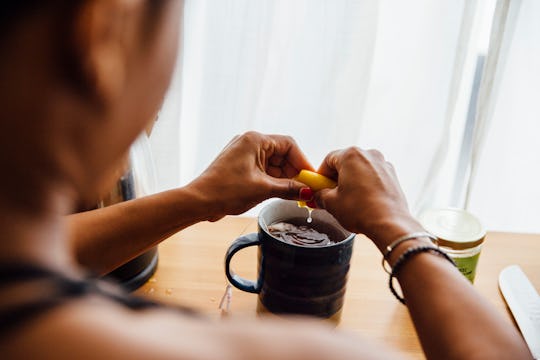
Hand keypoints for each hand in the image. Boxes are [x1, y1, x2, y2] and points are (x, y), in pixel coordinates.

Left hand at [188, 131, 313, 220]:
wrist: (199, 201)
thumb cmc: (225, 190)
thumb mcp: (263, 189)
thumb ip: (289, 188)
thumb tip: (307, 191)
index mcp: (255, 140)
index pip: (289, 145)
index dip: (302, 161)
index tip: (310, 178)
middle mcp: (250, 143)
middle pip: (282, 154)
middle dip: (294, 172)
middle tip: (305, 189)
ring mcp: (244, 154)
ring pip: (273, 164)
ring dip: (284, 179)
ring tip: (294, 195)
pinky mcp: (240, 166)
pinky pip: (263, 170)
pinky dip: (273, 181)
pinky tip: (281, 193)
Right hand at [313, 147, 422, 247]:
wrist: (390, 224)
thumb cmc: (361, 210)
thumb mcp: (331, 203)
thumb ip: (319, 195)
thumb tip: (317, 195)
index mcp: (351, 155)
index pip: (328, 159)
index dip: (321, 175)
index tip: (318, 187)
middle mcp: (369, 154)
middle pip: (345, 163)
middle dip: (336, 178)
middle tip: (330, 195)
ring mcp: (384, 164)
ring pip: (360, 170)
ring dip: (351, 182)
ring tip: (348, 201)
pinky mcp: (393, 176)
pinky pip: (373, 177)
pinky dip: (365, 186)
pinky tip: (362, 202)